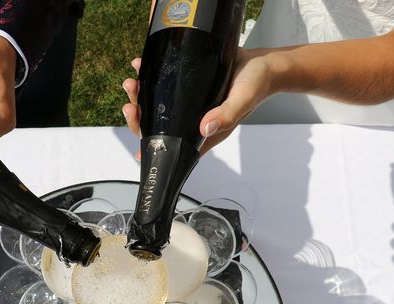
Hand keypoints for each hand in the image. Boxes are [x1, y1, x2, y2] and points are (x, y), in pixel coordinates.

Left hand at [122, 48, 274, 156]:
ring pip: (157, 105)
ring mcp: (188, 103)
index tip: (138, 151)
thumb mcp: (242, 100)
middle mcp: (192, 120)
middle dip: (140, 117)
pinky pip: (163, 85)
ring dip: (140, 96)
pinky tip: (141, 67)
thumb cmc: (255, 85)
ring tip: (131, 83)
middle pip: (158, 125)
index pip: (175, 146)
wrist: (262, 63)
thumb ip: (225, 115)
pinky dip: (149, 77)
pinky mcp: (186, 85)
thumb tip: (204, 128)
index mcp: (204, 132)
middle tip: (131, 105)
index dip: (155, 150)